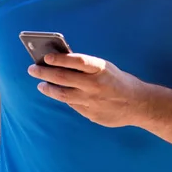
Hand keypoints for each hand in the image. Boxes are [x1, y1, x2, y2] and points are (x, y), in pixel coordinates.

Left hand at [28, 53, 145, 127]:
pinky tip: (58, 94)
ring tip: (41, 84)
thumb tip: (60, 62)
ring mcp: (91, 101)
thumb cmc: (119, 80)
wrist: (138, 104)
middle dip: (44, 73)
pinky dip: (64, 98)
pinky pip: (72, 105)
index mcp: (100, 69)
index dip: (59, 58)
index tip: (45, 56)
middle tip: (32, 69)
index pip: (75, 61)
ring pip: (62, 95)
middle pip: (63, 78)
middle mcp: (94, 85)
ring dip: (48, 88)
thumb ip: (85, 67)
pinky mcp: (90, 114)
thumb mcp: (105, 68)